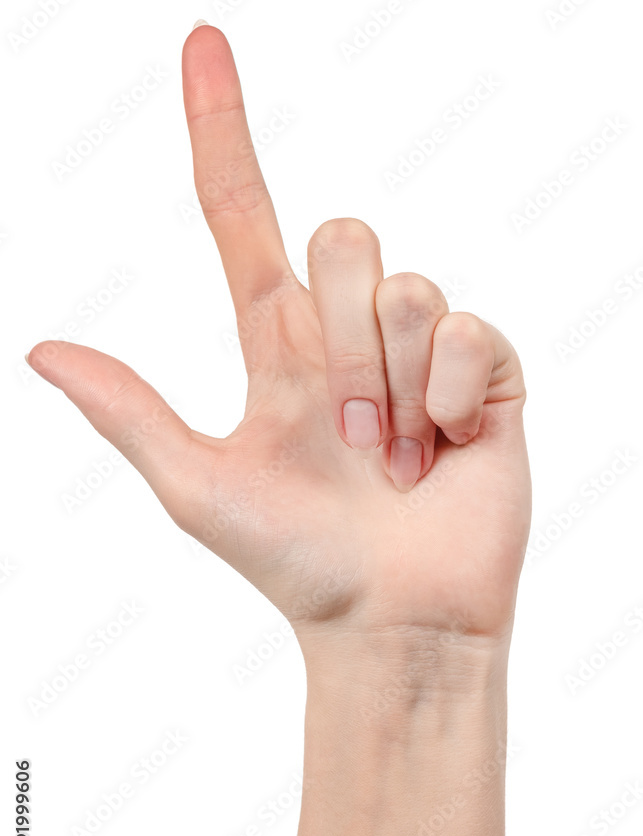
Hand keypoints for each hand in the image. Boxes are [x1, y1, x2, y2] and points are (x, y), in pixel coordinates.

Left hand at [27, 25, 530, 658]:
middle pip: (341, 235)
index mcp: (277, 347)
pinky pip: (466, 328)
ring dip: (390, 389)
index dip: (220, 132)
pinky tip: (447, 450)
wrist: (393, 622)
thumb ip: (129, 411)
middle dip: (340, 343)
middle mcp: (348, 336)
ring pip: (403, 281)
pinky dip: (448, 400)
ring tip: (395, 460)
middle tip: (345, 440)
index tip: (200, 44)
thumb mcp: (198, 487)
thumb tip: (38, 350)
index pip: (243, 219)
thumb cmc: (298, 564)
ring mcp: (420, 352)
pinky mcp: (485, 371)